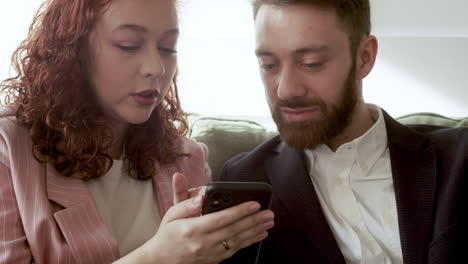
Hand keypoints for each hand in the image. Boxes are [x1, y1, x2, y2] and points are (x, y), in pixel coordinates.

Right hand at [115, 173, 274, 263]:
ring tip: (268, 222)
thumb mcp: (171, 214)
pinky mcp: (214, 259)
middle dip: (254, 221)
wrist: (161, 260)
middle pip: (233, 230)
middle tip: (269, 213)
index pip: (221, 219)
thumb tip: (201, 196)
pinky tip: (259, 234)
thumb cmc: (167, 235)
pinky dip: (248, 241)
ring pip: (237, 241)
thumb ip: (186, 203)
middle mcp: (203, 243)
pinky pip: (234, 249)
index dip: (239, 211)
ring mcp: (209, 253)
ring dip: (255, 231)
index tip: (254, 204)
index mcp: (192, 229)